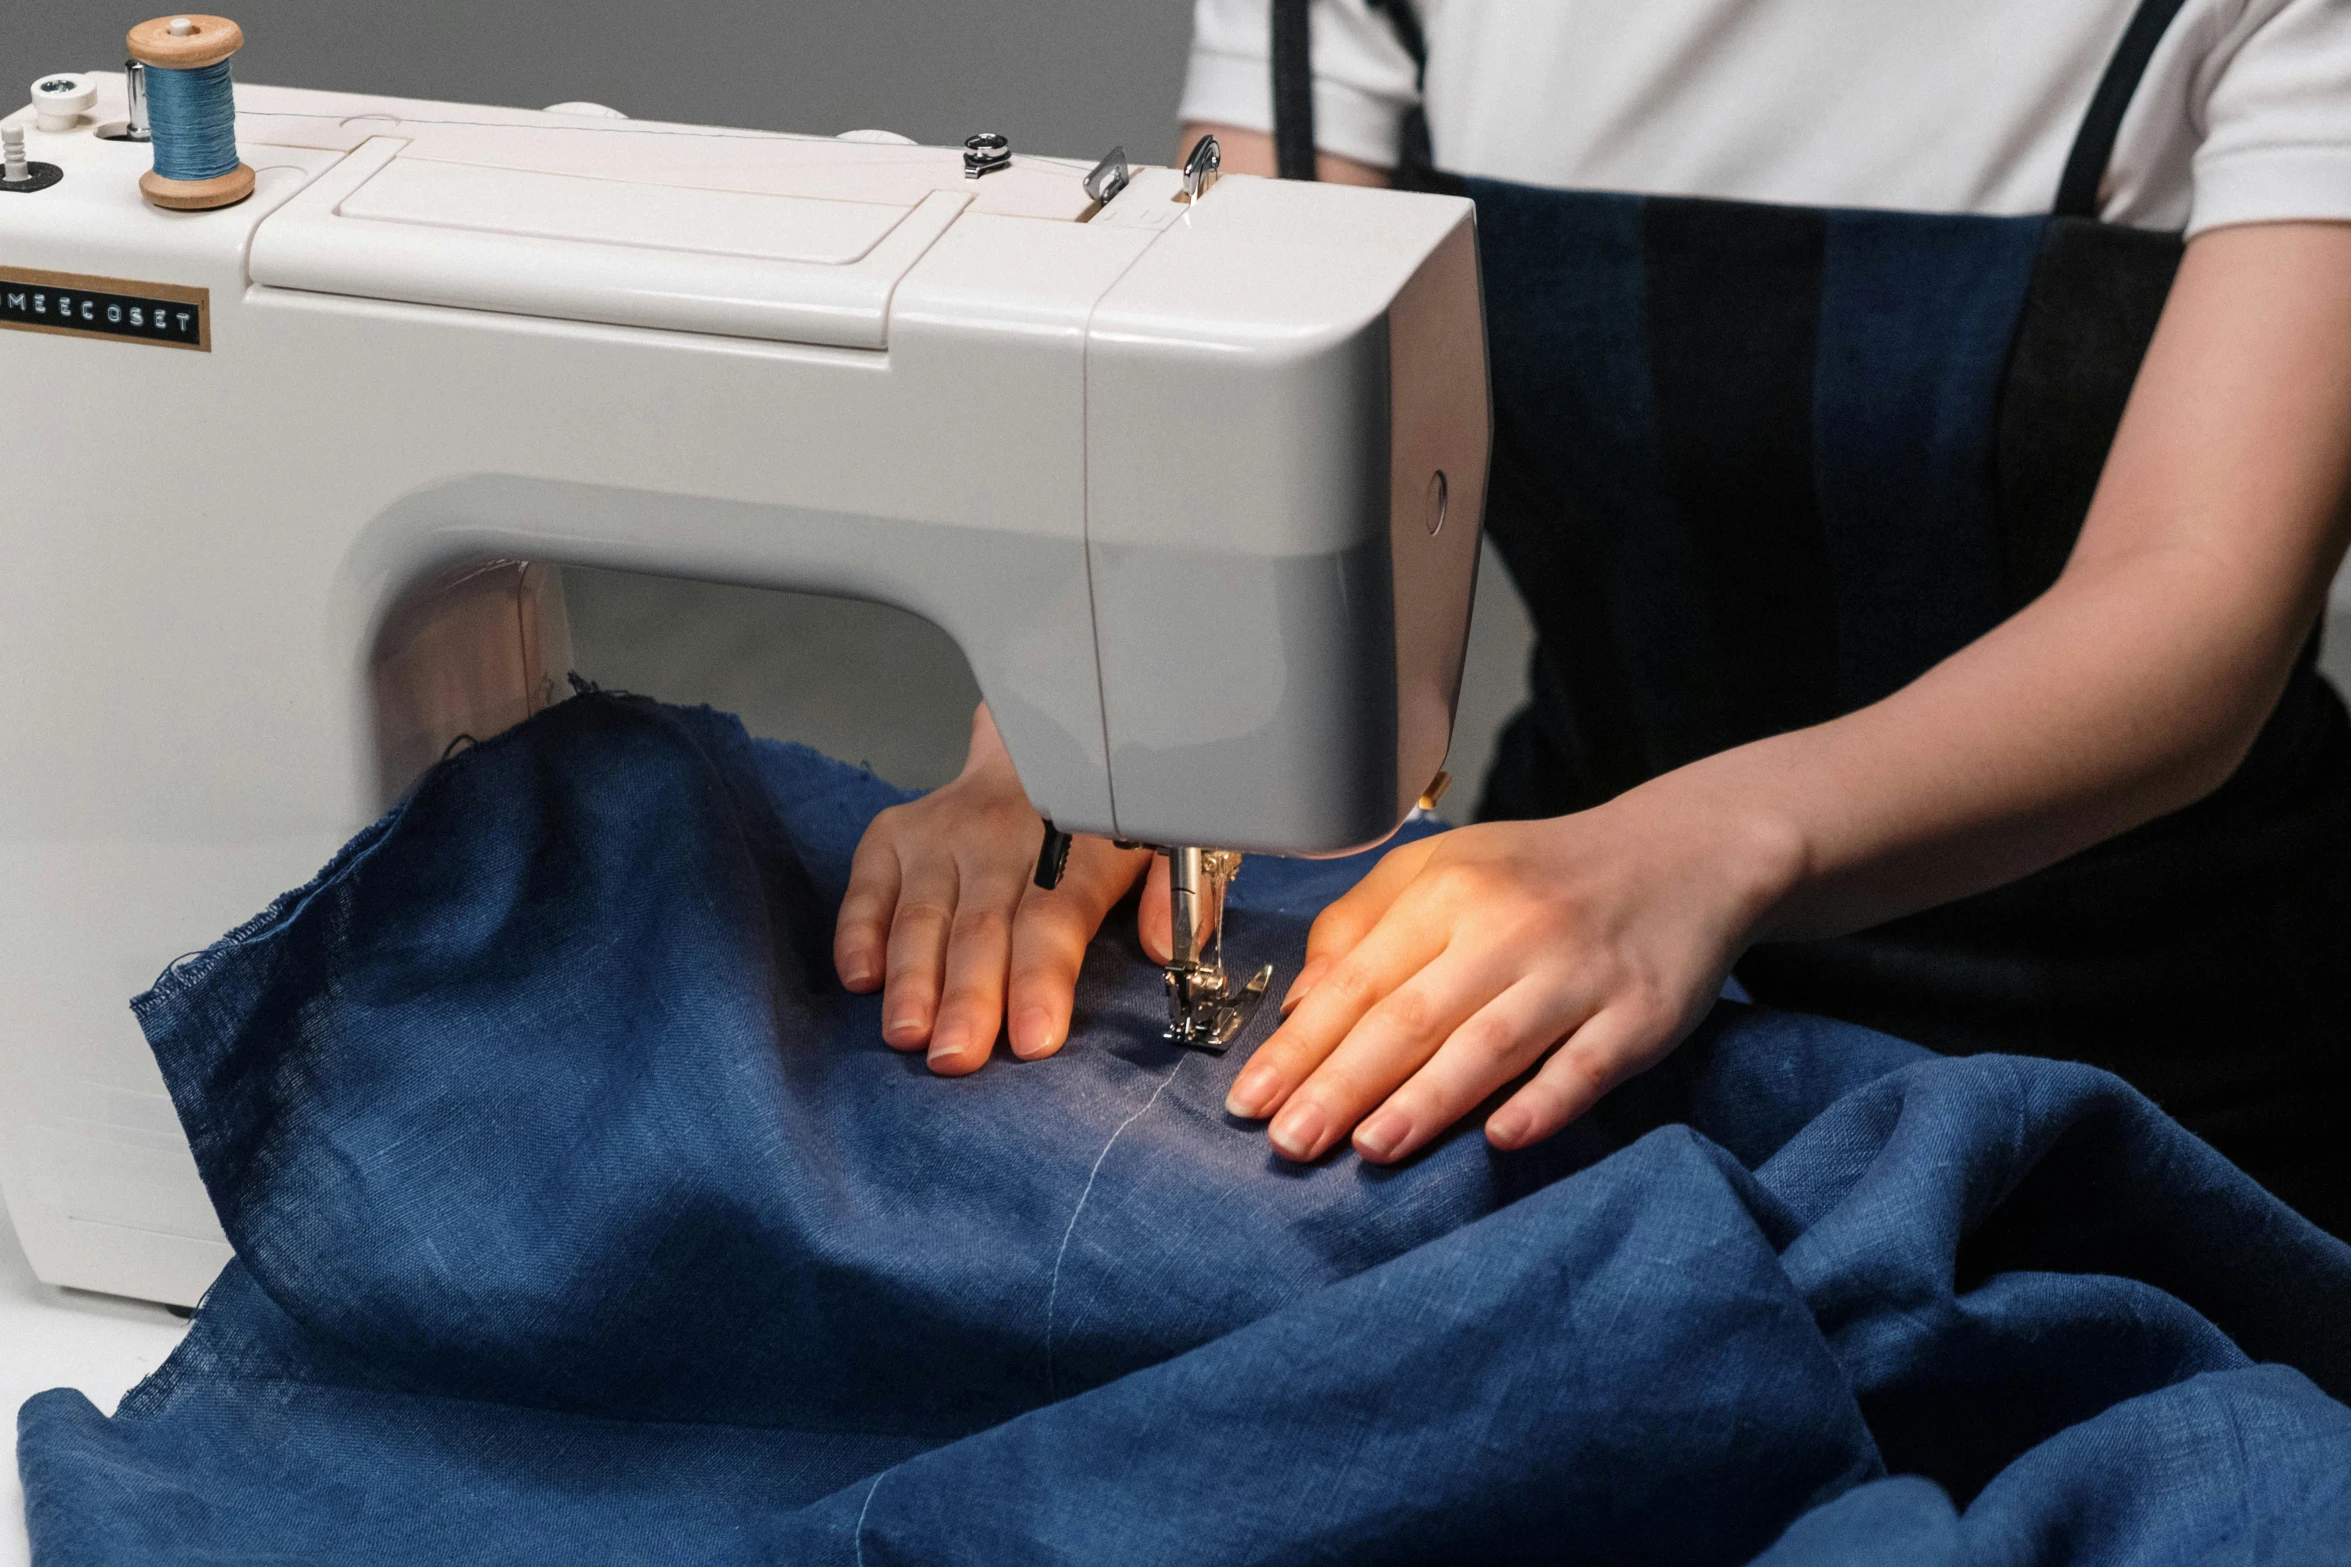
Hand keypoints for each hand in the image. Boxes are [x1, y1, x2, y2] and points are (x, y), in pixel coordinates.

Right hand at [834, 705, 1150, 1072]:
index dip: (1041, 980)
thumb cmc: (1107, 821)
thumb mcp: (1171, 842)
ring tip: (906, 1034)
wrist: (1038, 747)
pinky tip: (861, 980)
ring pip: (922, 914)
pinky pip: (867, 887)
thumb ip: (1177, 896)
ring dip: (912, 979)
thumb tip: (1162, 947)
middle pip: (981, 927)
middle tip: (956, 1057)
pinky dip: (858, 932)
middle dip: (967, 998)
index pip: (1053, 918)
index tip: (1034, 1039)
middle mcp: (1001, 835)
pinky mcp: (893, 836)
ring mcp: (941, 834)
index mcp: (1077, 844)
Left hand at [1223, 786, 1800, 1162]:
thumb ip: (1362, 926)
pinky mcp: (1641, 1012)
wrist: (1684, 855)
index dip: (1301, 1043)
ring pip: (1491, 1043)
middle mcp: (1509, 926)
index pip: (1358, 978)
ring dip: (1428, 1101)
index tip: (1250, 1099)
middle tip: (1289, 1142)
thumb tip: (1297, 1009)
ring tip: (1368, 1148)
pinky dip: (1545, 1101)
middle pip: (1412, 1015)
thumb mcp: (1443, 869)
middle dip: (1342, 1083)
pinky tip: (1502, 1137)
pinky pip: (1587, 1065)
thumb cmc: (1541, 876)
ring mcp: (1578, 971)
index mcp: (1449, 890)